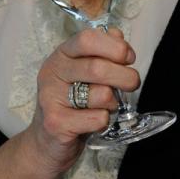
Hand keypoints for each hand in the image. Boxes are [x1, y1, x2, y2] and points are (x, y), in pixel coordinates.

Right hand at [25, 27, 139, 176]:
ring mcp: (51, 98)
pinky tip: (94, 122)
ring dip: (113, 102)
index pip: (87, 39)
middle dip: (125, 76)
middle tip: (133, 83)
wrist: (46, 142)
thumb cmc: (72, 104)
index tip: (129, 58)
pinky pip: (97, 118)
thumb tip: (117, 36)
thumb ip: (101, 52)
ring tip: (106, 106)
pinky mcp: (56, 123)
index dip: (114, 47)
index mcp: (61, 55)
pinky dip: (104, 121)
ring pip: (101, 94)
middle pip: (98, 67)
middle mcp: (52, 73)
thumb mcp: (84, 73)